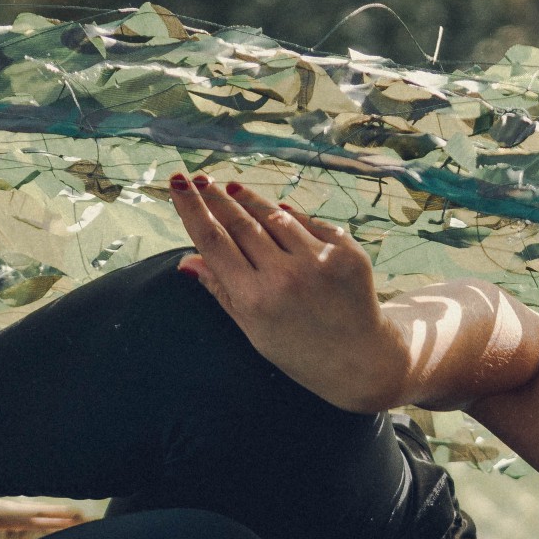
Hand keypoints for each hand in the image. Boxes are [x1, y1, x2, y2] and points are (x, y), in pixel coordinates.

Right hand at [167, 174, 414, 412]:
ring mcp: (319, 260)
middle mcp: (286, 276)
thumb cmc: (299, 350)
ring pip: (275, 216)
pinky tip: (274, 209)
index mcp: (256, 300)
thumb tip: (187, 260)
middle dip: (215, 197)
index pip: (214, 242)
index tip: (178, 184)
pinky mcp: (346, 251)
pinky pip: (308, 223)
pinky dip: (288, 216)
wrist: (361, 360)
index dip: (193, 209)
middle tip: (198, 178)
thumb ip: (221, 291)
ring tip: (230, 187)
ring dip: (249, 199)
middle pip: (241, 223)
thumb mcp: (253, 330)